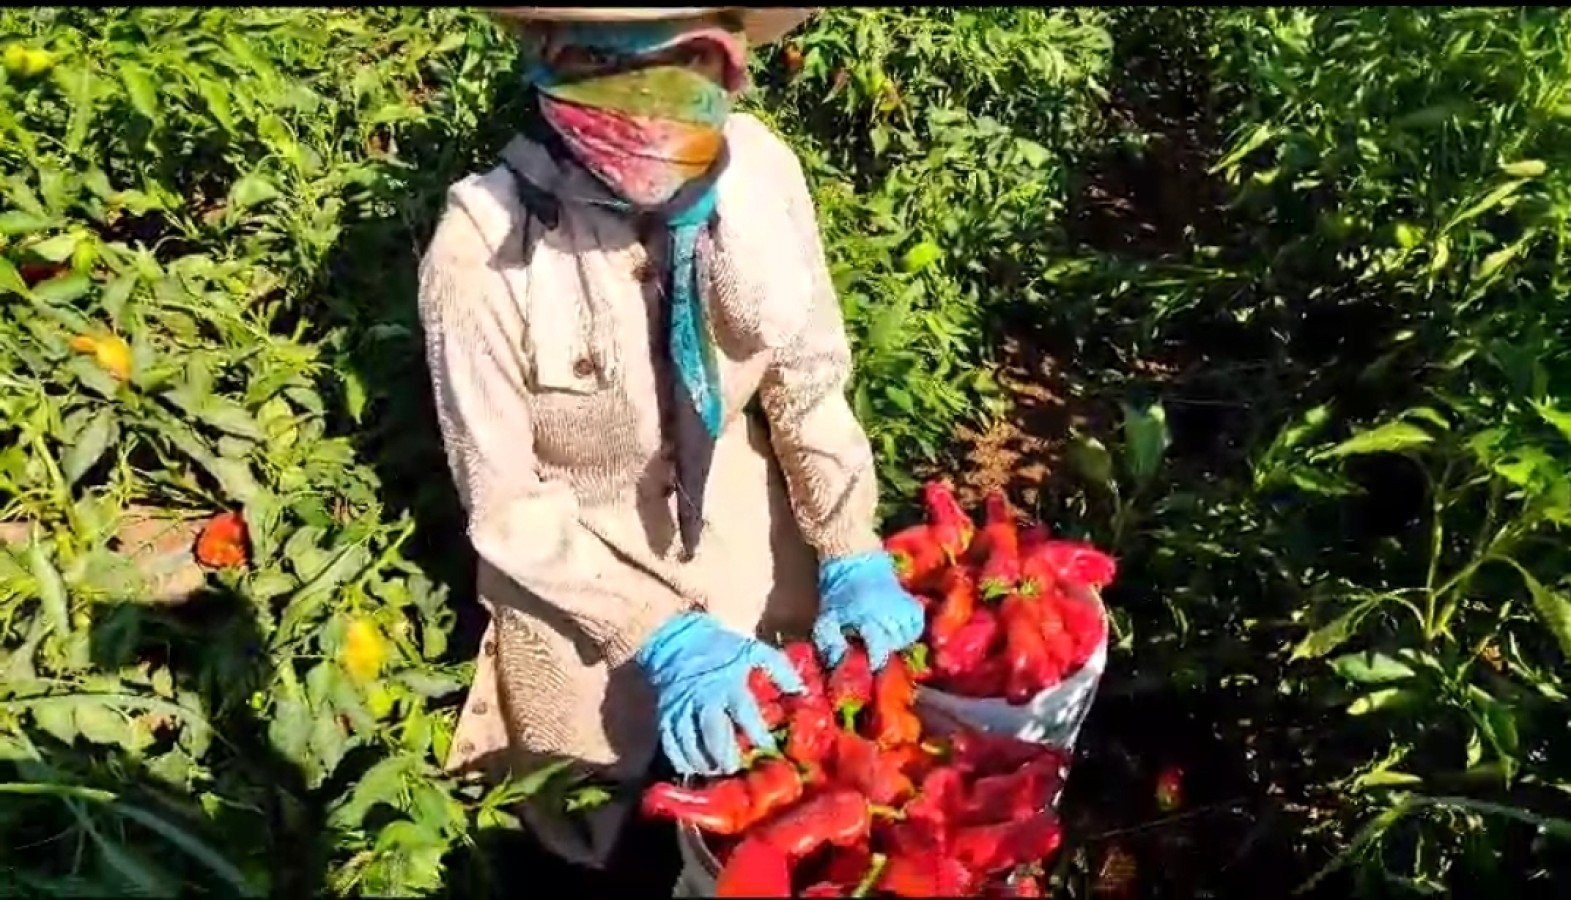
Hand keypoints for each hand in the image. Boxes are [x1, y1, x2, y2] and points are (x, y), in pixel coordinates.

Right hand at [635, 612, 804, 775]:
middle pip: (712, 732)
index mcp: (728, 683)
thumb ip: (779, 670)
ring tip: (716, 772)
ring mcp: (681, 708)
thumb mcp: (755, 651)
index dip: (757, 731)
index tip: (768, 746)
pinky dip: (679, 759)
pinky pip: (669, 742)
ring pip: (689, 742)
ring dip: (702, 762)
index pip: (744, 711)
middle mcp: (703, 698)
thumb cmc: (723, 650)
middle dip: (724, 754)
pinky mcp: (665, 714)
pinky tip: (692, 769)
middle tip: (734, 768)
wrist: (681, 638)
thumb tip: (801, 692)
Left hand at [812, 551, 925, 670]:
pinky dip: (911, 630)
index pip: (879, 648)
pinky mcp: (910, 600)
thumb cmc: (838, 592)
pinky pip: (918, 623)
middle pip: (895, 643)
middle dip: (884, 650)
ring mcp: (902, 605)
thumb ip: (830, 642)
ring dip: (898, 642)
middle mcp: (889, 611)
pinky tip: (898, 631)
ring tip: (884, 640)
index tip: (868, 664)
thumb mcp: (827, 618)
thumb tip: (837, 663)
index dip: (874, 661)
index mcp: (867, 616)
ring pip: (909, 635)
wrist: (854, 560)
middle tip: (873, 649)